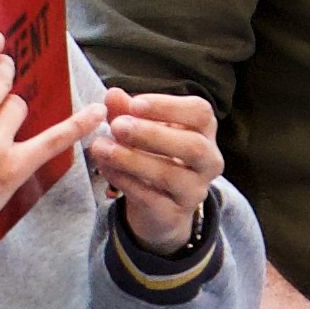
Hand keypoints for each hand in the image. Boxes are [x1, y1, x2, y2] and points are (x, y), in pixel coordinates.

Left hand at [79, 80, 224, 251]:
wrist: (159, 205)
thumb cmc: (154, 154)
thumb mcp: (142, 128)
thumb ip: (127, 111)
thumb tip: (112, 94)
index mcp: (205, 131)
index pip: (200, 112)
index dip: (168, 106)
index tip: (134, 103)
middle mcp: (208, 161)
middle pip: (192, 146)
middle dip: (152, 134)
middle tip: (117, 126)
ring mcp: (194, 190)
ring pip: (170, 175)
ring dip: (132, 160)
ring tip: (101, 147)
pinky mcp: (174, 214)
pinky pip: (151, 198)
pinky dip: (124, 181)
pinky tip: (105, 167)